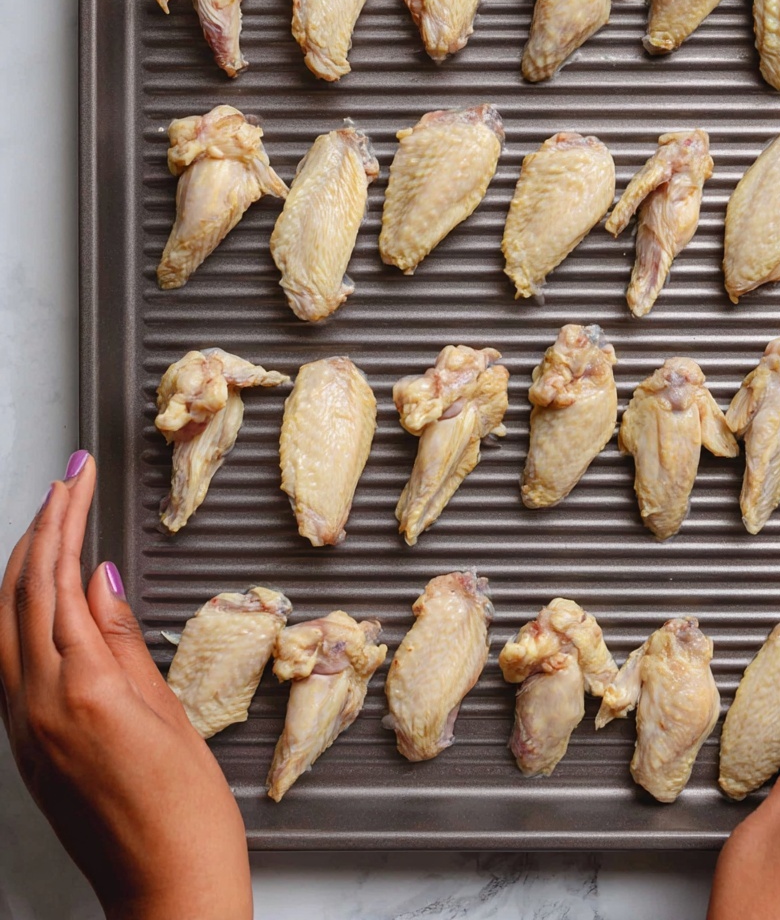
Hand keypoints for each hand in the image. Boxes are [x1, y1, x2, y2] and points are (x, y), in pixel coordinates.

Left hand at [0, 453, 252, 919]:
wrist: (165, 883)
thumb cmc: (183, 808)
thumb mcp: (165, 708)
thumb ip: (118, 640)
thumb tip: (97, 582)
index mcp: (81, 688)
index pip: (61, 578)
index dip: (68, 519)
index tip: (78, 478)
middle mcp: (36, 705)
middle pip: (21, 593)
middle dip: (41, 527)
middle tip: (65, 482)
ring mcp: (21, 729)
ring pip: (4, 624)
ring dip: (22, 565)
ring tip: (48, 522)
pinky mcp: (22, 748)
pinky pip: (8, 661)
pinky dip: (20, 614)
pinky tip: (41, 596)